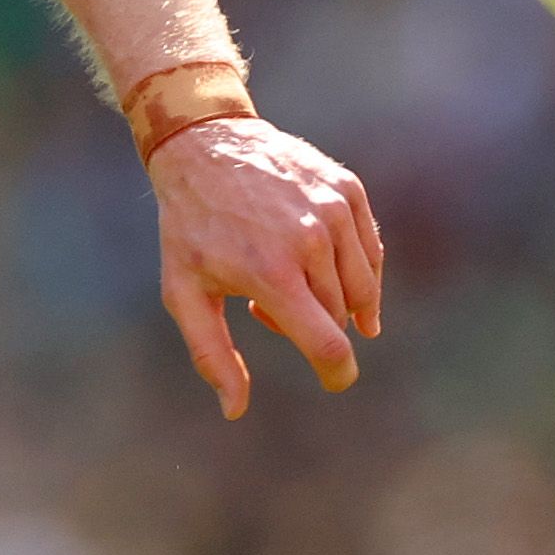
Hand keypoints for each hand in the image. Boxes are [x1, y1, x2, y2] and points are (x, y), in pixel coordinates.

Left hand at [147, 115, 382, 419]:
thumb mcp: (184, 293)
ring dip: (334, 299)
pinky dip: (355, 269)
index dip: (337, 373)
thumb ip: (211, 355)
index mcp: (273, 273)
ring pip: (362, 286)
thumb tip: (235, 410)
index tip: (335, 380)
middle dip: (313, 324)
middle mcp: (312, 241)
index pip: (328, 344)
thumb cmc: (191, 226)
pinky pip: (370, 251)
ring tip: (290, 281)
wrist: (206, 144)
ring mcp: (334, 211)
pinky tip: (324, 266)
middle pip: (341, 316)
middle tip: (265, 306)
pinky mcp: (348, 190)